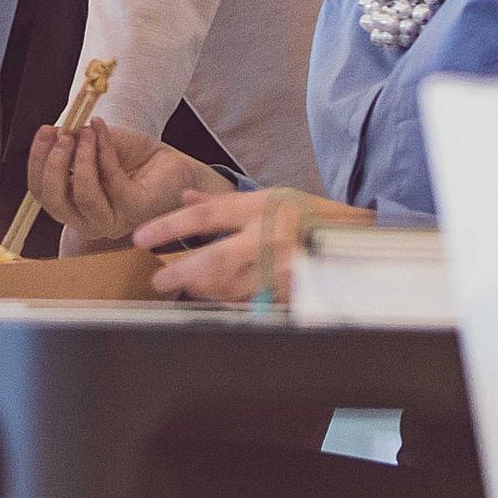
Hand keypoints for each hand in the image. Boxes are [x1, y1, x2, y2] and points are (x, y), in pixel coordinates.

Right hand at [29, 121, 229, 251]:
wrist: (173, 164)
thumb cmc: (134, 158)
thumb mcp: (96, 144)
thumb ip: (75, 142)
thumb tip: (57, 132)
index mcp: (72, 205)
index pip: (41, 191)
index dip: (37, 162)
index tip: (45, 132)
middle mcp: (88, 219)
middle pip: (54, 201)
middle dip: (53, 165)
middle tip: (61, 136)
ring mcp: (111, 220)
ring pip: (83, 197)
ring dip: (81, 159)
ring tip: (85, 132)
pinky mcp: (134, 210)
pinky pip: (112, 182)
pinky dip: (104, 153)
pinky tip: (102, 132)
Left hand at [133, 188, 373, 302]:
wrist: (357, 236)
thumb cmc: (308, 213)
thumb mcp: (267, 196)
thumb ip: (223, 203)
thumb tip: (185, 196)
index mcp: (259, 208)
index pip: (204, 217)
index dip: (168, 227)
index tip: (140, 237)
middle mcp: (269, 237)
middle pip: (214, 259)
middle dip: (181, 272)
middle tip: (159, 281)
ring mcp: (282, 266)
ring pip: (230, 287)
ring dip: (204, 290)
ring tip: (189, 287)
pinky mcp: (293, 289)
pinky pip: (252, 301)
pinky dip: (231, 300)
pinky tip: (219, 297)